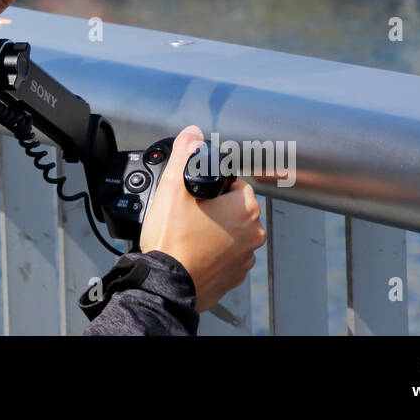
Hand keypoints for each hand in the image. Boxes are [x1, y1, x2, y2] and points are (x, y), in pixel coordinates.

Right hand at [138, 125, 265, 311]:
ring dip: (214, 231)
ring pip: (230, 232)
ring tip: (188, 234)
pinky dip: (212, 253)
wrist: (165, 284)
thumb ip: (185, 154)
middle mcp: (253, 235)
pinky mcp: (234, 277)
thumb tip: (193, 134)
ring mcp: (245, 259)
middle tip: (188, 214)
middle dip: (214, 208)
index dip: (213, 186)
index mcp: (245, 209)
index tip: (196, 195)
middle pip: (234, 208)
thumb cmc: (173, 240)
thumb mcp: (173, 187)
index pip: (236, 184)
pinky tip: (192, 251)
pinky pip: (226, 255)